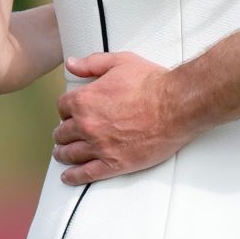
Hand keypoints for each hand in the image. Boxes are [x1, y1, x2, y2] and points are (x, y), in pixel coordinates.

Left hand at [52, 52, 191, 185]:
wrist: (176, 105)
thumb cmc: (152, 83)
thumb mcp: (121, 62)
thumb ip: (92, 63)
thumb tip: (71, 64)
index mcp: (85, 100)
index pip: (62, 107)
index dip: (67, 108)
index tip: (71, 112)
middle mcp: (86, 125)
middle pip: (62, 133)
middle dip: (63, 132)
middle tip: (66, 134)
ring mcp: (99, 147)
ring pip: (69, 154)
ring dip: (63, 153)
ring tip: (64, 153)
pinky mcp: (112, 164)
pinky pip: (84, 174)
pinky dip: (73, 176)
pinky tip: (68, 175)